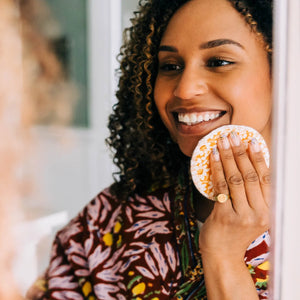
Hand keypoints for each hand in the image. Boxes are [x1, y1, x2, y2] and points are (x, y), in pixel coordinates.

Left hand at [198, 131, 270, 260]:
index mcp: (269, 211)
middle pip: (250, 175)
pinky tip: (212, 156)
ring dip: (228, 157)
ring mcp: (242, 216)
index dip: (259, 158)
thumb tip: (244, 164)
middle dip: (241, 152)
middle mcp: (259, 213)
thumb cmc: (235, 232)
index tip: (252, 141)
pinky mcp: (225, 217)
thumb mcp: (250, 215)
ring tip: (222, 141)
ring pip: (235, 179)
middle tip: (233, 136)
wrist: (223, 256)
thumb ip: (251, 195)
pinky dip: (216, 169)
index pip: (267, 179)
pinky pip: (221, 187)